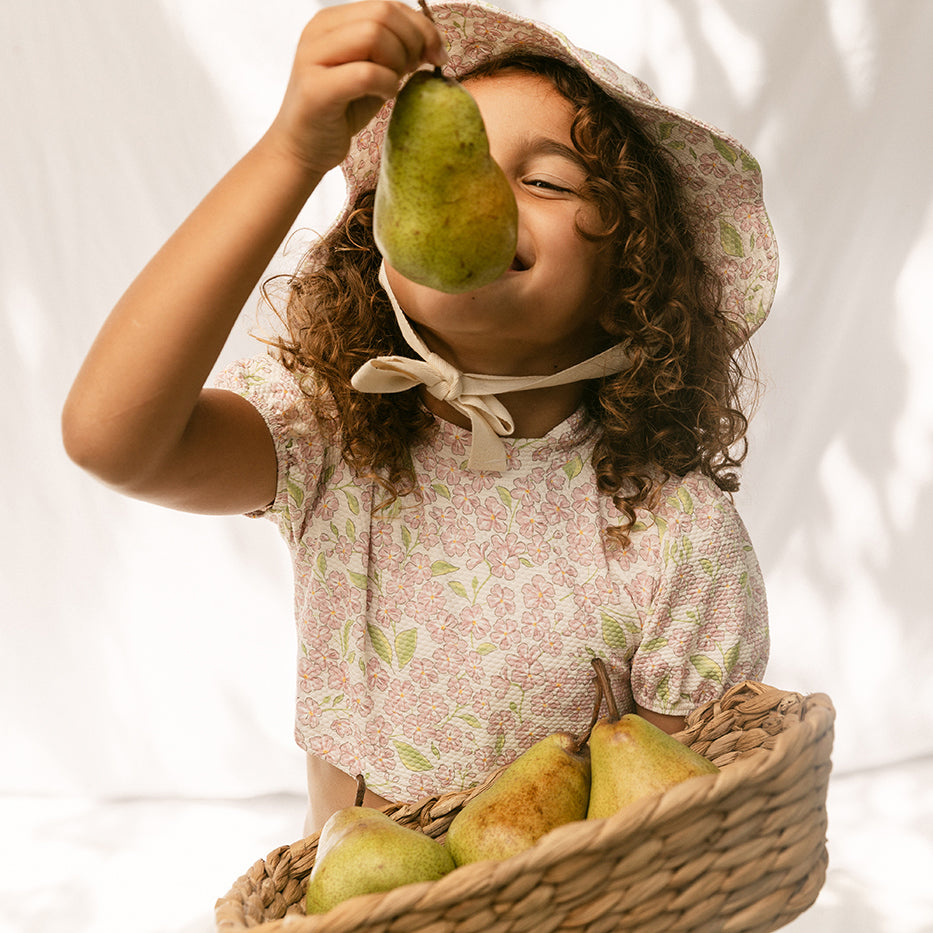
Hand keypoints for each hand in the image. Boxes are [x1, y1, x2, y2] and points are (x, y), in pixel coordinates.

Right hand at [264, 1, 445, 178]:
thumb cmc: (340, 112)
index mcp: (332, 22)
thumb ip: (392, 51)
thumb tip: (431, 41)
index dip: (420, 26)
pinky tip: (385, 96)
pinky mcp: (316, 89)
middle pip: (382, 14)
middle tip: (416, 70)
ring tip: (394, 84)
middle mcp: (319, 32)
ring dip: (398, 61)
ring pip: (373, 35)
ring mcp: (313, 58)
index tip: (436, 54)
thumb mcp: (371, 73)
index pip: (386, 5)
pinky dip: (386, 84)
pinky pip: (365, 74)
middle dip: (412, 41)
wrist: (303, 149)